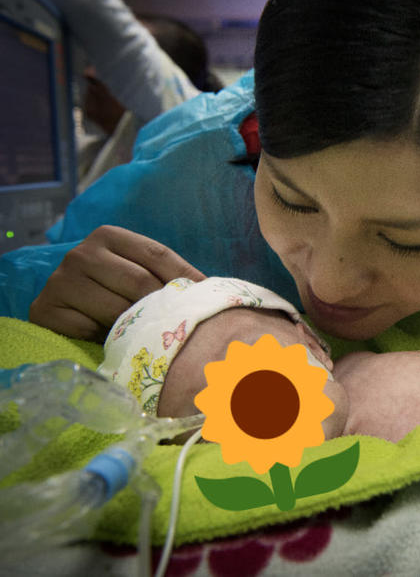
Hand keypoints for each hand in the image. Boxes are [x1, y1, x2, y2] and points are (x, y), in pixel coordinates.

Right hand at [29, 225, 205, 340]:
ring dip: (136, 327)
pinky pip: (91, 330)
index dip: (186, 277)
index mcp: (108, 235)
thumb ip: (168, 274)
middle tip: (178, 325)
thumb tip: (216, 289)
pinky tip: (113, 341)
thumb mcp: (139, 272)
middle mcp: (81, 253)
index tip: (207, 297)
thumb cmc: (113, 290)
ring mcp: (60, 281)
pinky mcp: (46, 310)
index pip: (158, 255)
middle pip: (141, 283)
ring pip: (118, 310)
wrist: (61, 310)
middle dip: (162, 307)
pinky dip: (106, 339)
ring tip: (147, 335)